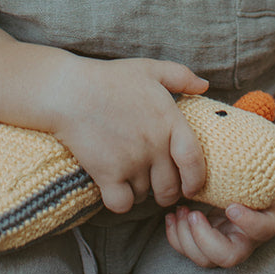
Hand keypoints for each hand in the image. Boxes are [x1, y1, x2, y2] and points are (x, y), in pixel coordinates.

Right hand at [51, 57, 208, 214]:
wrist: (69, 91)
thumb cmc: (109, 78)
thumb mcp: (149, 69)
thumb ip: (181, 76)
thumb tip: (205, 86)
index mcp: (170, 121)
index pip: (195, 163)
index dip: (195, 180)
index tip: (190, 186)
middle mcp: (155, 145)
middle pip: (170, 188)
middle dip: (166, 192)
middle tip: (156, 184)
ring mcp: (132, 162)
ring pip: (145, 196)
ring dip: (139, 191)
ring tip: (129, 174)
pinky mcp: (108, 174)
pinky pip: (122, 204)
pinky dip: (119, 200)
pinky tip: (113, 186)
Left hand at [164, 126, 274, 267]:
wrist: (270, 192)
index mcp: (268, 219)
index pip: (263, 231)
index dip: (248, 223)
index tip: (231, 205)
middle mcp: (247, 236)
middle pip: (228, 257)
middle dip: (205, 240)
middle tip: (192, 213)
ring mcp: (227, 240)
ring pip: (206, 259)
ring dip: (187, 239)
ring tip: (179, 211)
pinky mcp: (211, 238)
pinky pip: (192, 250)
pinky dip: (177, 238)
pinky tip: (173, 215)